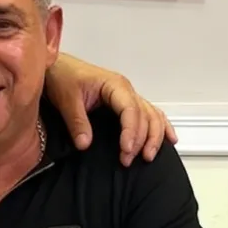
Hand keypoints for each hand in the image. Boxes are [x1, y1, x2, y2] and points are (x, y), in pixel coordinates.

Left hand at [44, 54, 176, 166]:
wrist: (58, 67)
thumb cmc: (63, 77)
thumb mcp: (66, 99)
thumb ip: (77, 121)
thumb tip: (85, 144)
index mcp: (114, 85)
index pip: (130, 109)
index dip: (131, 131)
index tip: (126, 149)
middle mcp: (125, 90)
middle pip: (145, 115)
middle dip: (141, 139)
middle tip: (128, 159)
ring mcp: (127, 96)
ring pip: (152, 115)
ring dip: (154, 136)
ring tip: (148, 156)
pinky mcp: (125, 103)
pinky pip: (149, 113)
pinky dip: (161, 126)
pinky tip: (170, 138)